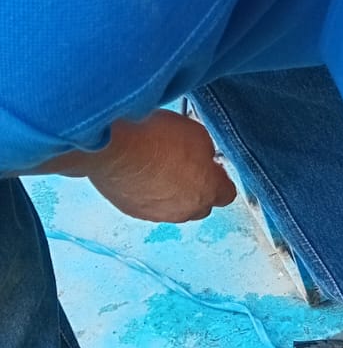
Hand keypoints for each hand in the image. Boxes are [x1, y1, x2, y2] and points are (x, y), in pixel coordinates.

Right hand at [87, 110, 236, 222]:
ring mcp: (158, 214)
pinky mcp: (132, 211)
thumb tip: (204, 156)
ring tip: (158, 167)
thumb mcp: (196, 133)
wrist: (112, 147)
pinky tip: (140, 173)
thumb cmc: (154, 137)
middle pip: (200, 206)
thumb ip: (205, 151)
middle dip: (197, 189)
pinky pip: (147, 205)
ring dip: (171, 192)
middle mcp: (186, 210)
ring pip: (173, 208)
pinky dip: (147, 192)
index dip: (220, 179)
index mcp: (208, 191)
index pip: (226, 194)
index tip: (213, 167)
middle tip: (186, 166)